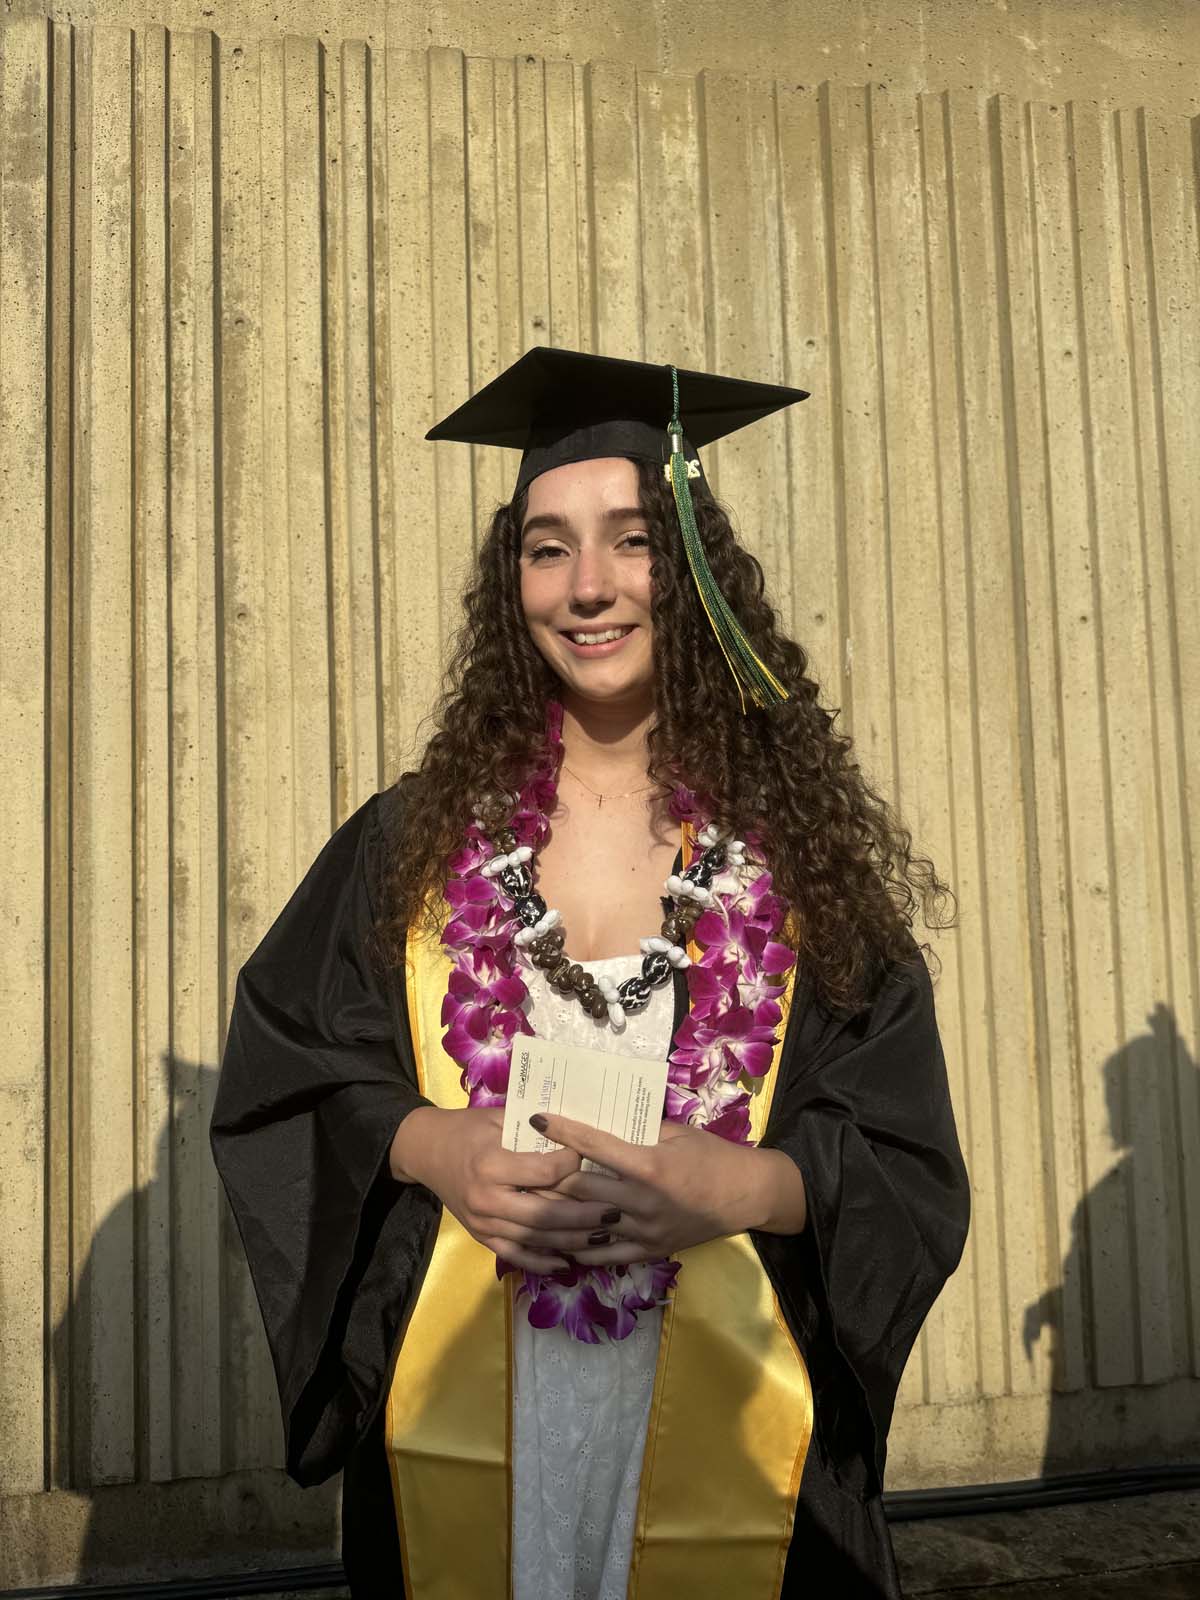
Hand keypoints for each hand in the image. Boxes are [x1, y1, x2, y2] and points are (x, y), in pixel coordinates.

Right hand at [389, 1105, 623, 1274]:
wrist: (425, 1151)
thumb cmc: (467, 1128)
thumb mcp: (499, 1118)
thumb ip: (534, 1128)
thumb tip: (578, 1130)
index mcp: (492, 1165)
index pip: (545, 1172)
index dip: (574, 1166)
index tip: (596, 1159)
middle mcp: (487, 1199)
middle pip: (546, 1215)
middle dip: (584, 1215)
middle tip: (616, 1211)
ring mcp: (483, 1223)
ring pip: (536, 1240)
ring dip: (572, 1241)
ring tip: (604, 1236)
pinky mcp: (480, 1237)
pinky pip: (515, 1255)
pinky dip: (542, 1261)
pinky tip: (568, 1261)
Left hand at [533, 1114, 807, 1267]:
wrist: (746, 1195)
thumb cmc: (711, 1155)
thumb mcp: (676, 1132)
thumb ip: (638, 1128)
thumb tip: (600, 1116)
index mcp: (648, 1165)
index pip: (594, 1145)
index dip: (562, 1130)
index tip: (538, 1118)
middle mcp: (642, 1200)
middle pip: (580, 1189)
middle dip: (549, 1175)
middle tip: (523, 1163)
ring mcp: (644, 1231)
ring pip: (586, 1224)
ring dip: (557, 1213)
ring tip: (530, 1201)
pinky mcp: (649, 1251)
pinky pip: (605, 1255)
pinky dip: (580, 1247)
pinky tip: (557, 1239)